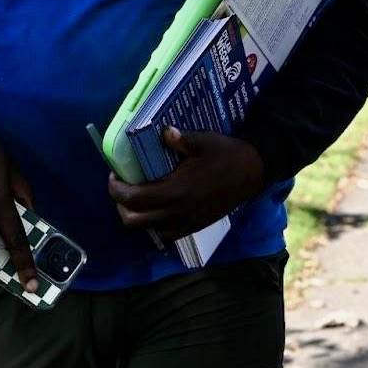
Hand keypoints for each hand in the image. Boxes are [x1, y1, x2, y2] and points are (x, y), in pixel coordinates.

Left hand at [107, 128, 263, 238]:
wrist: (254, 173)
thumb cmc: (228, 155)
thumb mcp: (204, 141)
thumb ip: (179, 139)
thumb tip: (162, 132)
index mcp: (176, 191)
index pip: (133, 199)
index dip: (116, 190)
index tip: (114, 176)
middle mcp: (178, 212)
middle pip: (134, 222)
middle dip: (121, 207)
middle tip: (122, 189)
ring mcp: (187, 222)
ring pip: (148, 231)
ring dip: (137, 217)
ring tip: (138, 199)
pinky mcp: (195, 226)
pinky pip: (166, 234)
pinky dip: (155, 225)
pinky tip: (158, 209)